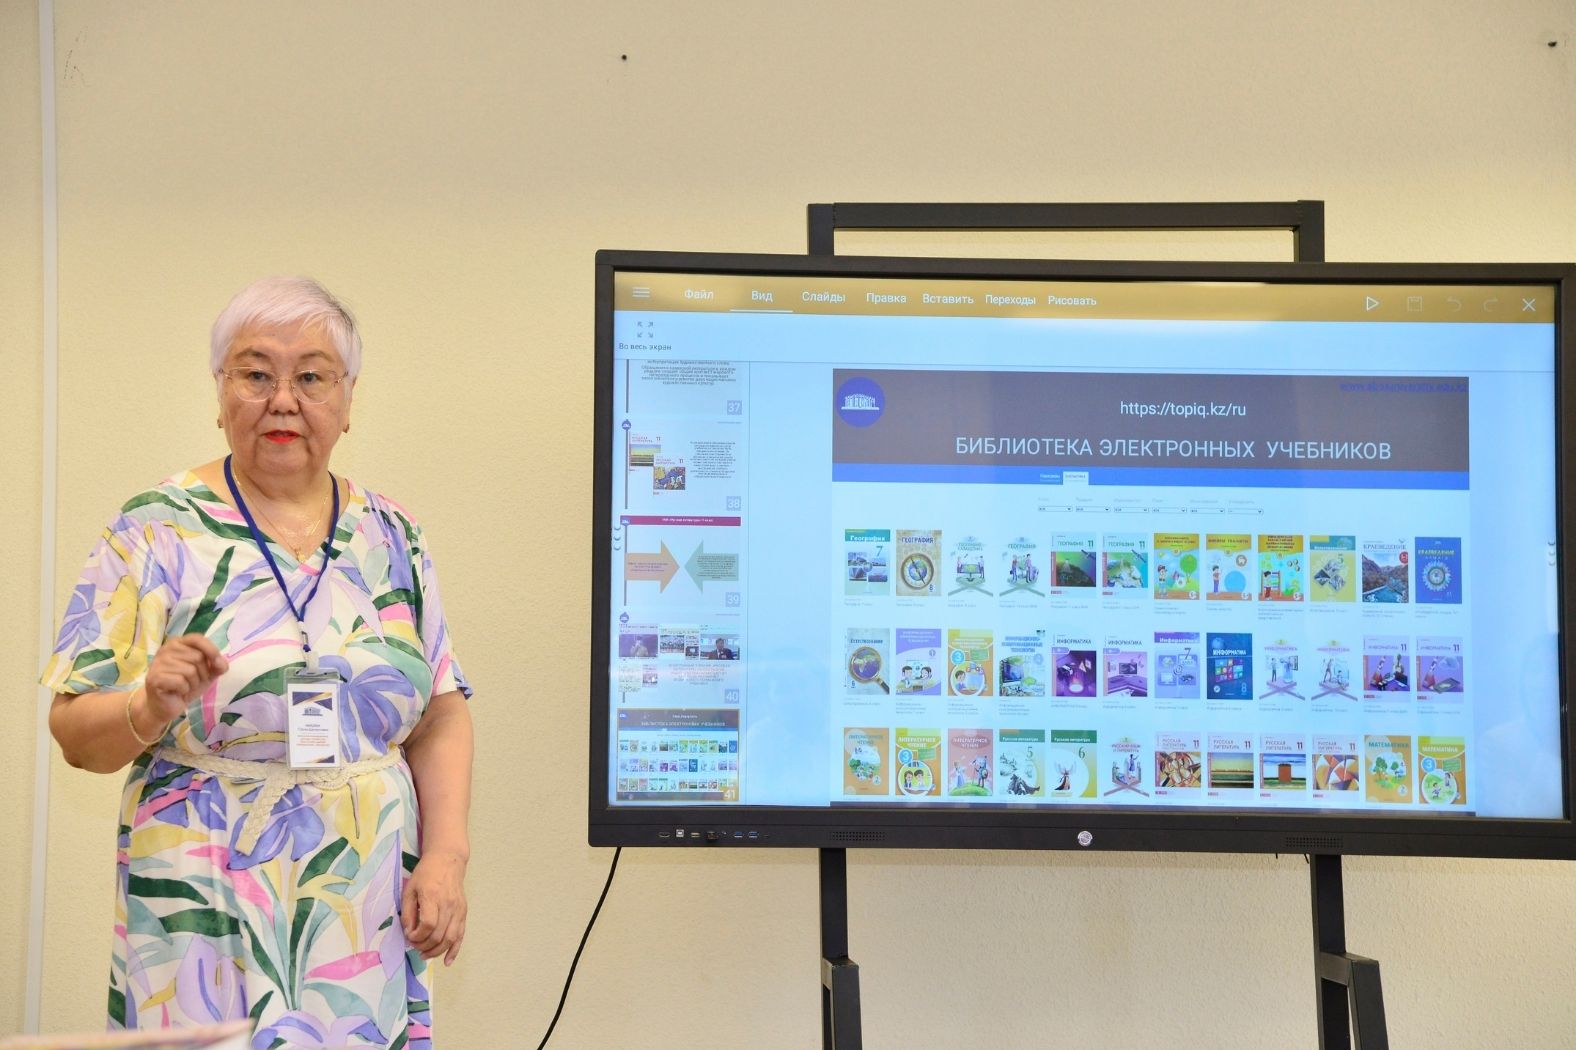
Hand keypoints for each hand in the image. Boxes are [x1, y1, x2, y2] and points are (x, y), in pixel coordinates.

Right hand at [141, 633, 228, 725]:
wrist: (167, 705)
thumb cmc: (187, 685)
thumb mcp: (207, 673)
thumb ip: (217, 665)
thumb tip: (221, 663)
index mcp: (178, 643)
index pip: (197, 638)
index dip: (211, 650)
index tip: (217, 663)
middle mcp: (166, 649)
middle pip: (197, 657)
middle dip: (202, 674)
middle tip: (194, 682)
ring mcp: (158, 663)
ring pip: (190, 671)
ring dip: (193, 683)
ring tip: (185, 687)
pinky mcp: (154, 678)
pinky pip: (181, 682)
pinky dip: (184, 690)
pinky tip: (177, 692)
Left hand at [402, 850, 467, 964]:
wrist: (448, 860)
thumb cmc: (425, 874)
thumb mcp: (410, 889)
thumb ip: (408, 912)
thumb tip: (409, 933)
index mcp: (432, 897)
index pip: (428, 925)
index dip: (417, 936)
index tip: (409, 936)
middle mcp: (448, 905)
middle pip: (439, 935)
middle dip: (424, 946)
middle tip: (414, 946)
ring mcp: (458, 909)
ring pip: (450, 938)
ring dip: (437, 951)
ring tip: (424, 955)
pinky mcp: (463, 912)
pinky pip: (461, 935)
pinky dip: (455, 950)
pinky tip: (447, 961)